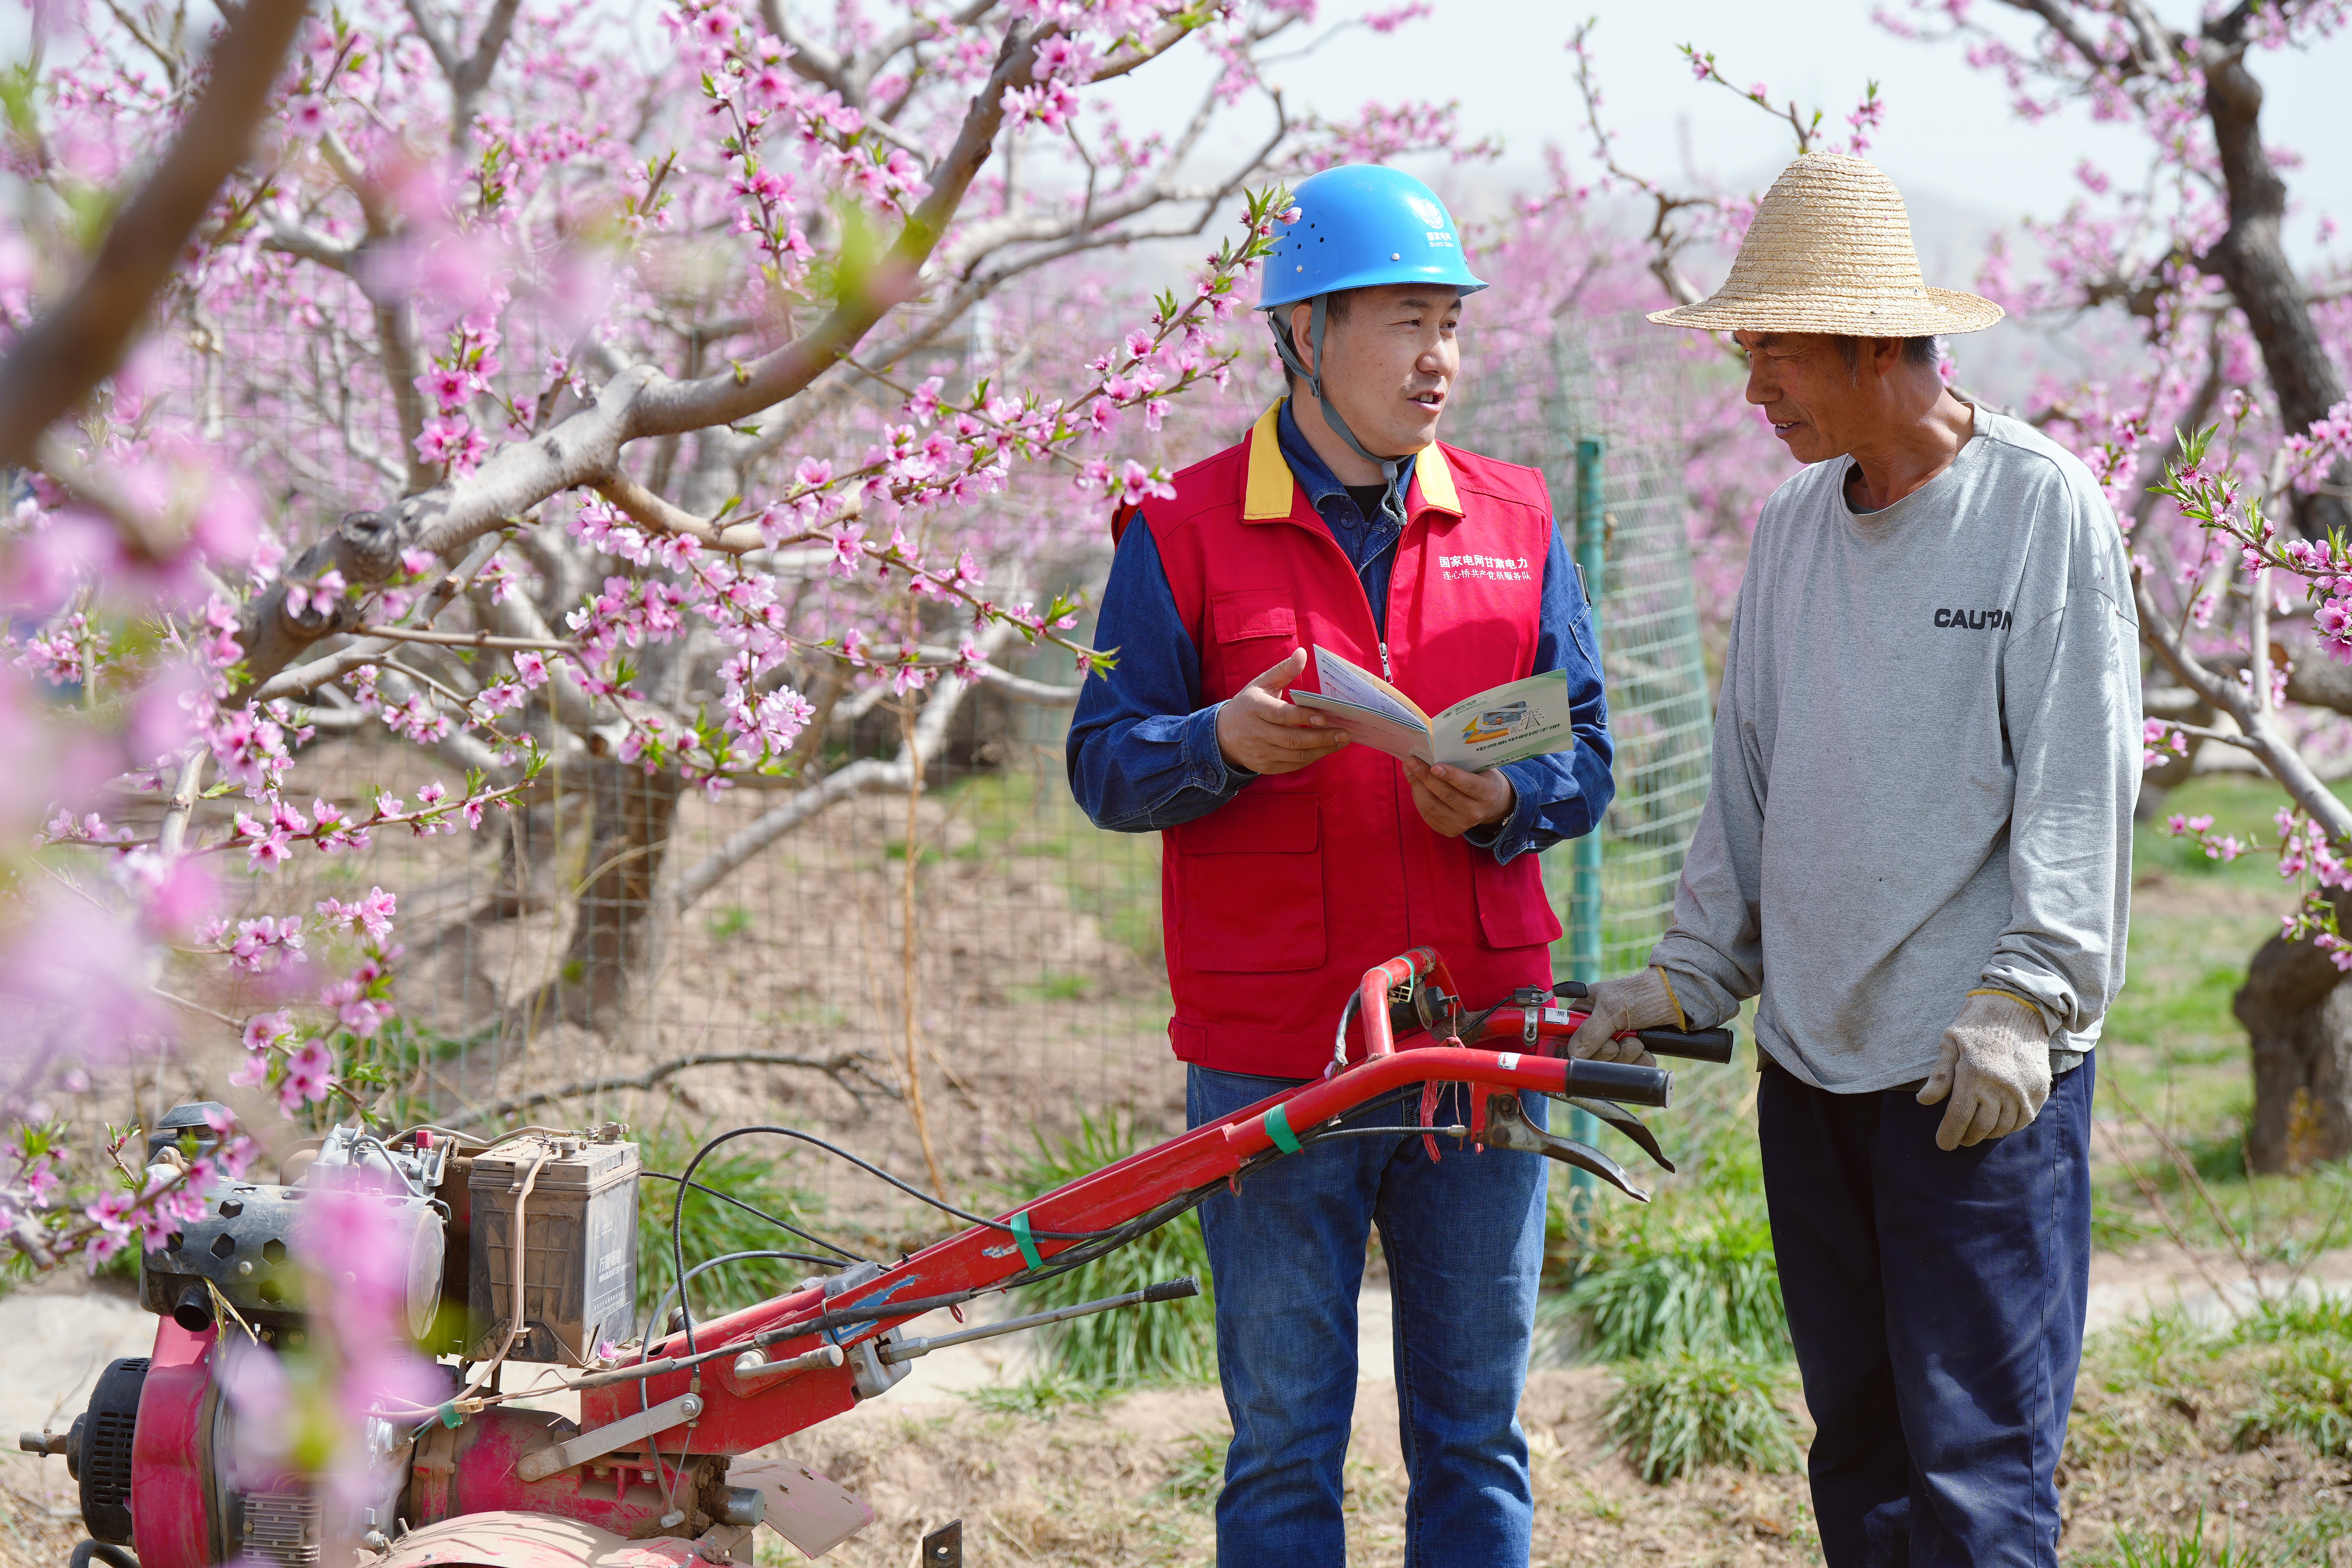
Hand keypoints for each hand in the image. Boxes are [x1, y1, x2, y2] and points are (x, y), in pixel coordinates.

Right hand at [1215, 649, 1349, 775]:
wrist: (1224, 735)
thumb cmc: (1249, 704)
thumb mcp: (1262, 684)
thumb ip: (1284, 670)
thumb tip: (1302, 653)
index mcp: (1254, 708)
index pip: (1280, 715)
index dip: (1302, 717)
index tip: (1324, 717)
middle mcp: (1256, 733)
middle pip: (1292, 739)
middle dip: (1321, 737)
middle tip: (1344, 733)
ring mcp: (1260, 752)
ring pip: (1296, 755)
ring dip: (1322, 749)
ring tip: (1341, 741)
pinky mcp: (1265, 767)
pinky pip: (1293, 765)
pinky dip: (1312, 758)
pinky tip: (1326, 749)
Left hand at [1401, 755, 1513, 837]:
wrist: (1490, 805)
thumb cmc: (1481, 779)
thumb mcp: (1481, 769)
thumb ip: (1463, 764)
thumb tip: (1432, 754)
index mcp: (1487, 794)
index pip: (1467, 784)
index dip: (1450, 775)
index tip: (1434, 766)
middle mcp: (1475, 812)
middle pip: (1445, 794)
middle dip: (1425, 776)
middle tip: (1411, 761)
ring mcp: (1461, 824)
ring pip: (1432, 805)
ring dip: (1416, 785)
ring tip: (1408, 769)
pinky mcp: (1449, 831)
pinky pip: (1427, 814)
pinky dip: (1417, 797)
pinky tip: (1414, 784)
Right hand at [1561, 968, 1681, 1064]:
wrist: (1679, 999)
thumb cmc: (1644, 994)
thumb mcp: (1611, 1009)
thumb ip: (1589, 1032)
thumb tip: (1572, 1054)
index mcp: (1584, 1012)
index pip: (1565, 1038)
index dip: (1574, 1050)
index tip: (1585, 1052)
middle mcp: (1597, 1027)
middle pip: (1589, 1058)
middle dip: (1609, 1053)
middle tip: (1619, 1040)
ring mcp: (1615, 1040)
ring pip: (1611, 1065)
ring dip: (1627, 1056)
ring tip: (1638, 1041)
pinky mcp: (1632, 1051)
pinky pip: (1630, 1069)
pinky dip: (1640, 1062)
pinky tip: (1647, 1051)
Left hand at [1916, 992, 2052, 1150]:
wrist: (2019, 1008)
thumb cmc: (1978, 1024)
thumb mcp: (1950, 1042)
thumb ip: (1939, 1074)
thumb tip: (1924, 1101)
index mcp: (1974, 1076)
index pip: (1958, 1118)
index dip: (1949, 1135)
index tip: (1943, 1144)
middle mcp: (2000, 1088)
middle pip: (1981, 1128)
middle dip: (1966, 1137)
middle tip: (1957, 1139)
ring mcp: (2022, 1091)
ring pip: (2002, 1127)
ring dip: (1987, 1134)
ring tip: (1975, 1132)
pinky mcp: (2039, 1090)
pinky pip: (2023, 1120)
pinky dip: (2008, 1127)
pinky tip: (1997, 1124)